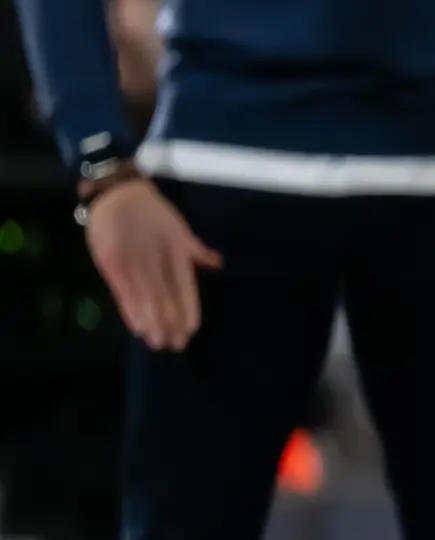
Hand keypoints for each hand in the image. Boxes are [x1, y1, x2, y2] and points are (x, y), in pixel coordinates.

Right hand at [86, 178, 220, 351]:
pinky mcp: (112, 264)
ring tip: (158, 342)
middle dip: (170, 323)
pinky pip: (123, 292)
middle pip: (166, 298)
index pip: (185, 287)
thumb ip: (195, 250)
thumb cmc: (152, 213)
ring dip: (152, 323)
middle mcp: (157, 261)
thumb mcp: (179, 228)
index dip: (188, 309)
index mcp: (176, 253)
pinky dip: (131, 310)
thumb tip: (217, 263)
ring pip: (146, 299)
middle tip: (174, 345)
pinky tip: (137, 327)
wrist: (119, 194)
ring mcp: (134, 263)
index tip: (190, 330)